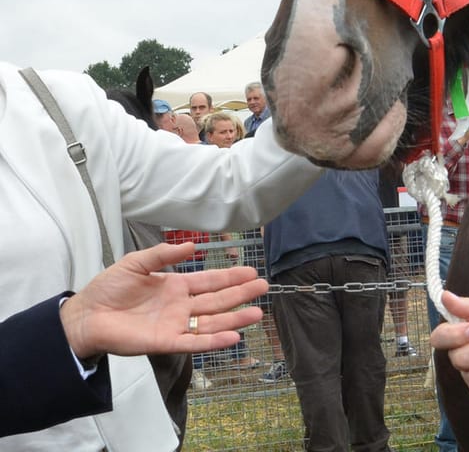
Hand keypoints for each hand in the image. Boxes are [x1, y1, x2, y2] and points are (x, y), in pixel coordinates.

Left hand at [59, 242, 267, 360]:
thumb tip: (191, 245)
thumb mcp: (136, 263)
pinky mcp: (166, 342)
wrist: (85, 315)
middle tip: (264, 286)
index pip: (209, 281)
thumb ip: (163, 254)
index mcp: (176, 286)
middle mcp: (181, 306)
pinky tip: (233, 337)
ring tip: (257, 312)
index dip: (230, 276)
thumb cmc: (108, 288)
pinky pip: (194, 342)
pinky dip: (214, 341)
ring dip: (235, 318)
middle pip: (218, 300)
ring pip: (212, 322)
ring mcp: (176, 325)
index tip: (251, 271)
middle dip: (241, 294)